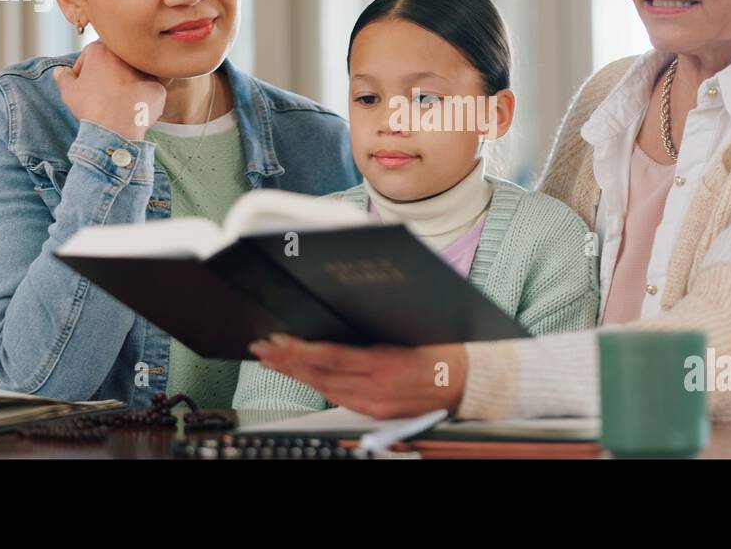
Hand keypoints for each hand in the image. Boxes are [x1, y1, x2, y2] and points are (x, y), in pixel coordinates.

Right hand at [53, 41, 166, 140]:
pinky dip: (143, 98)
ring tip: (119, 101)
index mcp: (102, 50)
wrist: (114, 130)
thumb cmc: (91, 108)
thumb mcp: (69, 91)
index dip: (86, 69)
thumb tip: (60, 71)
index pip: (92, 54)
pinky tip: (133, 108)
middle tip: (104, 91)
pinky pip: (150, 90)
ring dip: (128, 83)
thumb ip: (63, 76)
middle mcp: (126, 56)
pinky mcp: (158, 87)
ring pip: (135, 74)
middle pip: (116, 62)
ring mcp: (145, 71)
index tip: (86, 82)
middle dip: (109, 74)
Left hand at [250, 335, 467, 419]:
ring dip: (296, 375)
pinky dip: (318, 385)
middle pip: (321, 376)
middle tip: (262, 349)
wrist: (468, 382)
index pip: (331, 357)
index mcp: (385, 364)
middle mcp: (377, 389)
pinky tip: (304, 376)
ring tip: (273, 362)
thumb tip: (338, 319)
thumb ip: (373, 332)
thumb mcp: (410, 331)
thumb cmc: (443, 350)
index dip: (300, 350)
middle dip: (287, 362)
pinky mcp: (376, 412)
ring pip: (325, 389)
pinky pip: (339, 398)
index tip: (278, 341)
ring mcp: (375, 404)